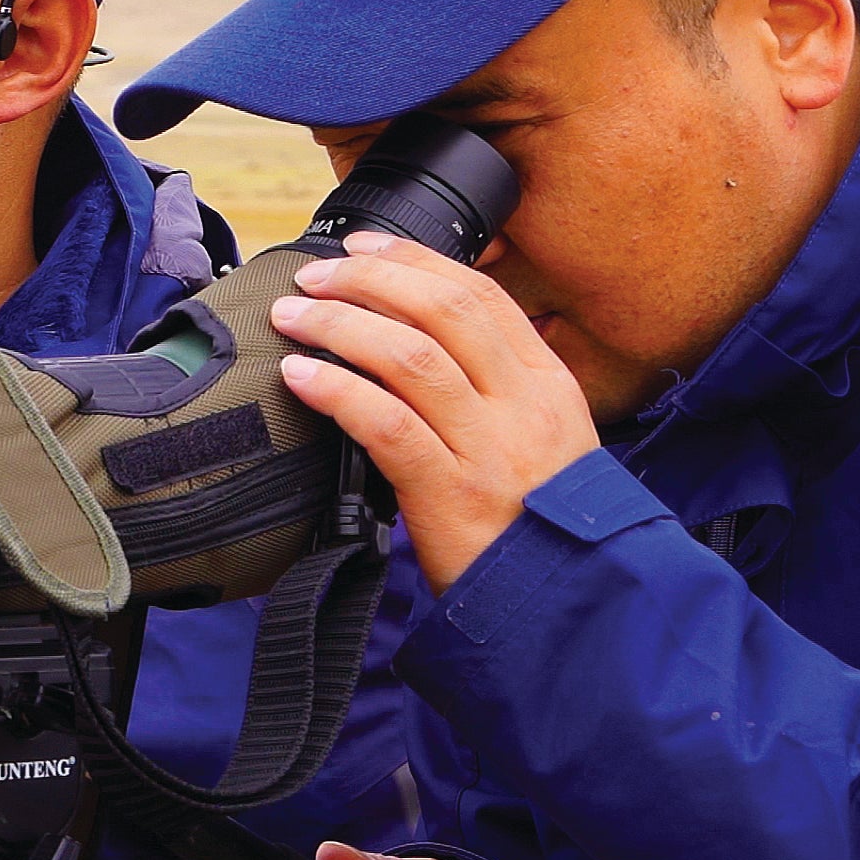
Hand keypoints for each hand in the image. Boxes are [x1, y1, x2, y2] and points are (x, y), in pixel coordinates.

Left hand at [269, 233, 596, 590]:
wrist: (567, 610)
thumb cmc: (540, 533)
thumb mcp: (546, 448)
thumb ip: (500, 397)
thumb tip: (422, 347)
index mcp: (548, 386)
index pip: (481, 297)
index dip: (414, 263)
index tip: (363, 250)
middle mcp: (523, 405)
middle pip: (442, 310)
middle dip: (369, 281)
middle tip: (315, 277)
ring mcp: (490, 449)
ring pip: (410, 356)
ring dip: (340, 325)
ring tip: (292, 317)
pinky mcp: (452, 495)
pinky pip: (387, 423)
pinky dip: (338, 390)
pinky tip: (300, 377)